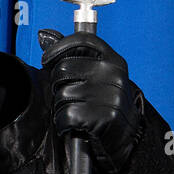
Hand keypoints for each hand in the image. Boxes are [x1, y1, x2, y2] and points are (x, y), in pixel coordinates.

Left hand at [38, 29, 142, 173]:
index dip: (58, 47)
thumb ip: (74, 55)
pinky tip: (75, 126)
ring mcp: (109, 94)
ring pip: (61, 95)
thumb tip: (44, 35)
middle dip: (57, 86)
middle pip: (63, 69)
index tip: (46, 59)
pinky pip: (65, 116)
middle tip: (69, 97)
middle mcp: (113, 73)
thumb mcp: (97, 75)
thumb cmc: (105, 104)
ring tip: (77, 113)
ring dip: (61, 108)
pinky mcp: (103, 117)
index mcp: (113, 60)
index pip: (82, 41)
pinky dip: (64, 124)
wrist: (128, 138)